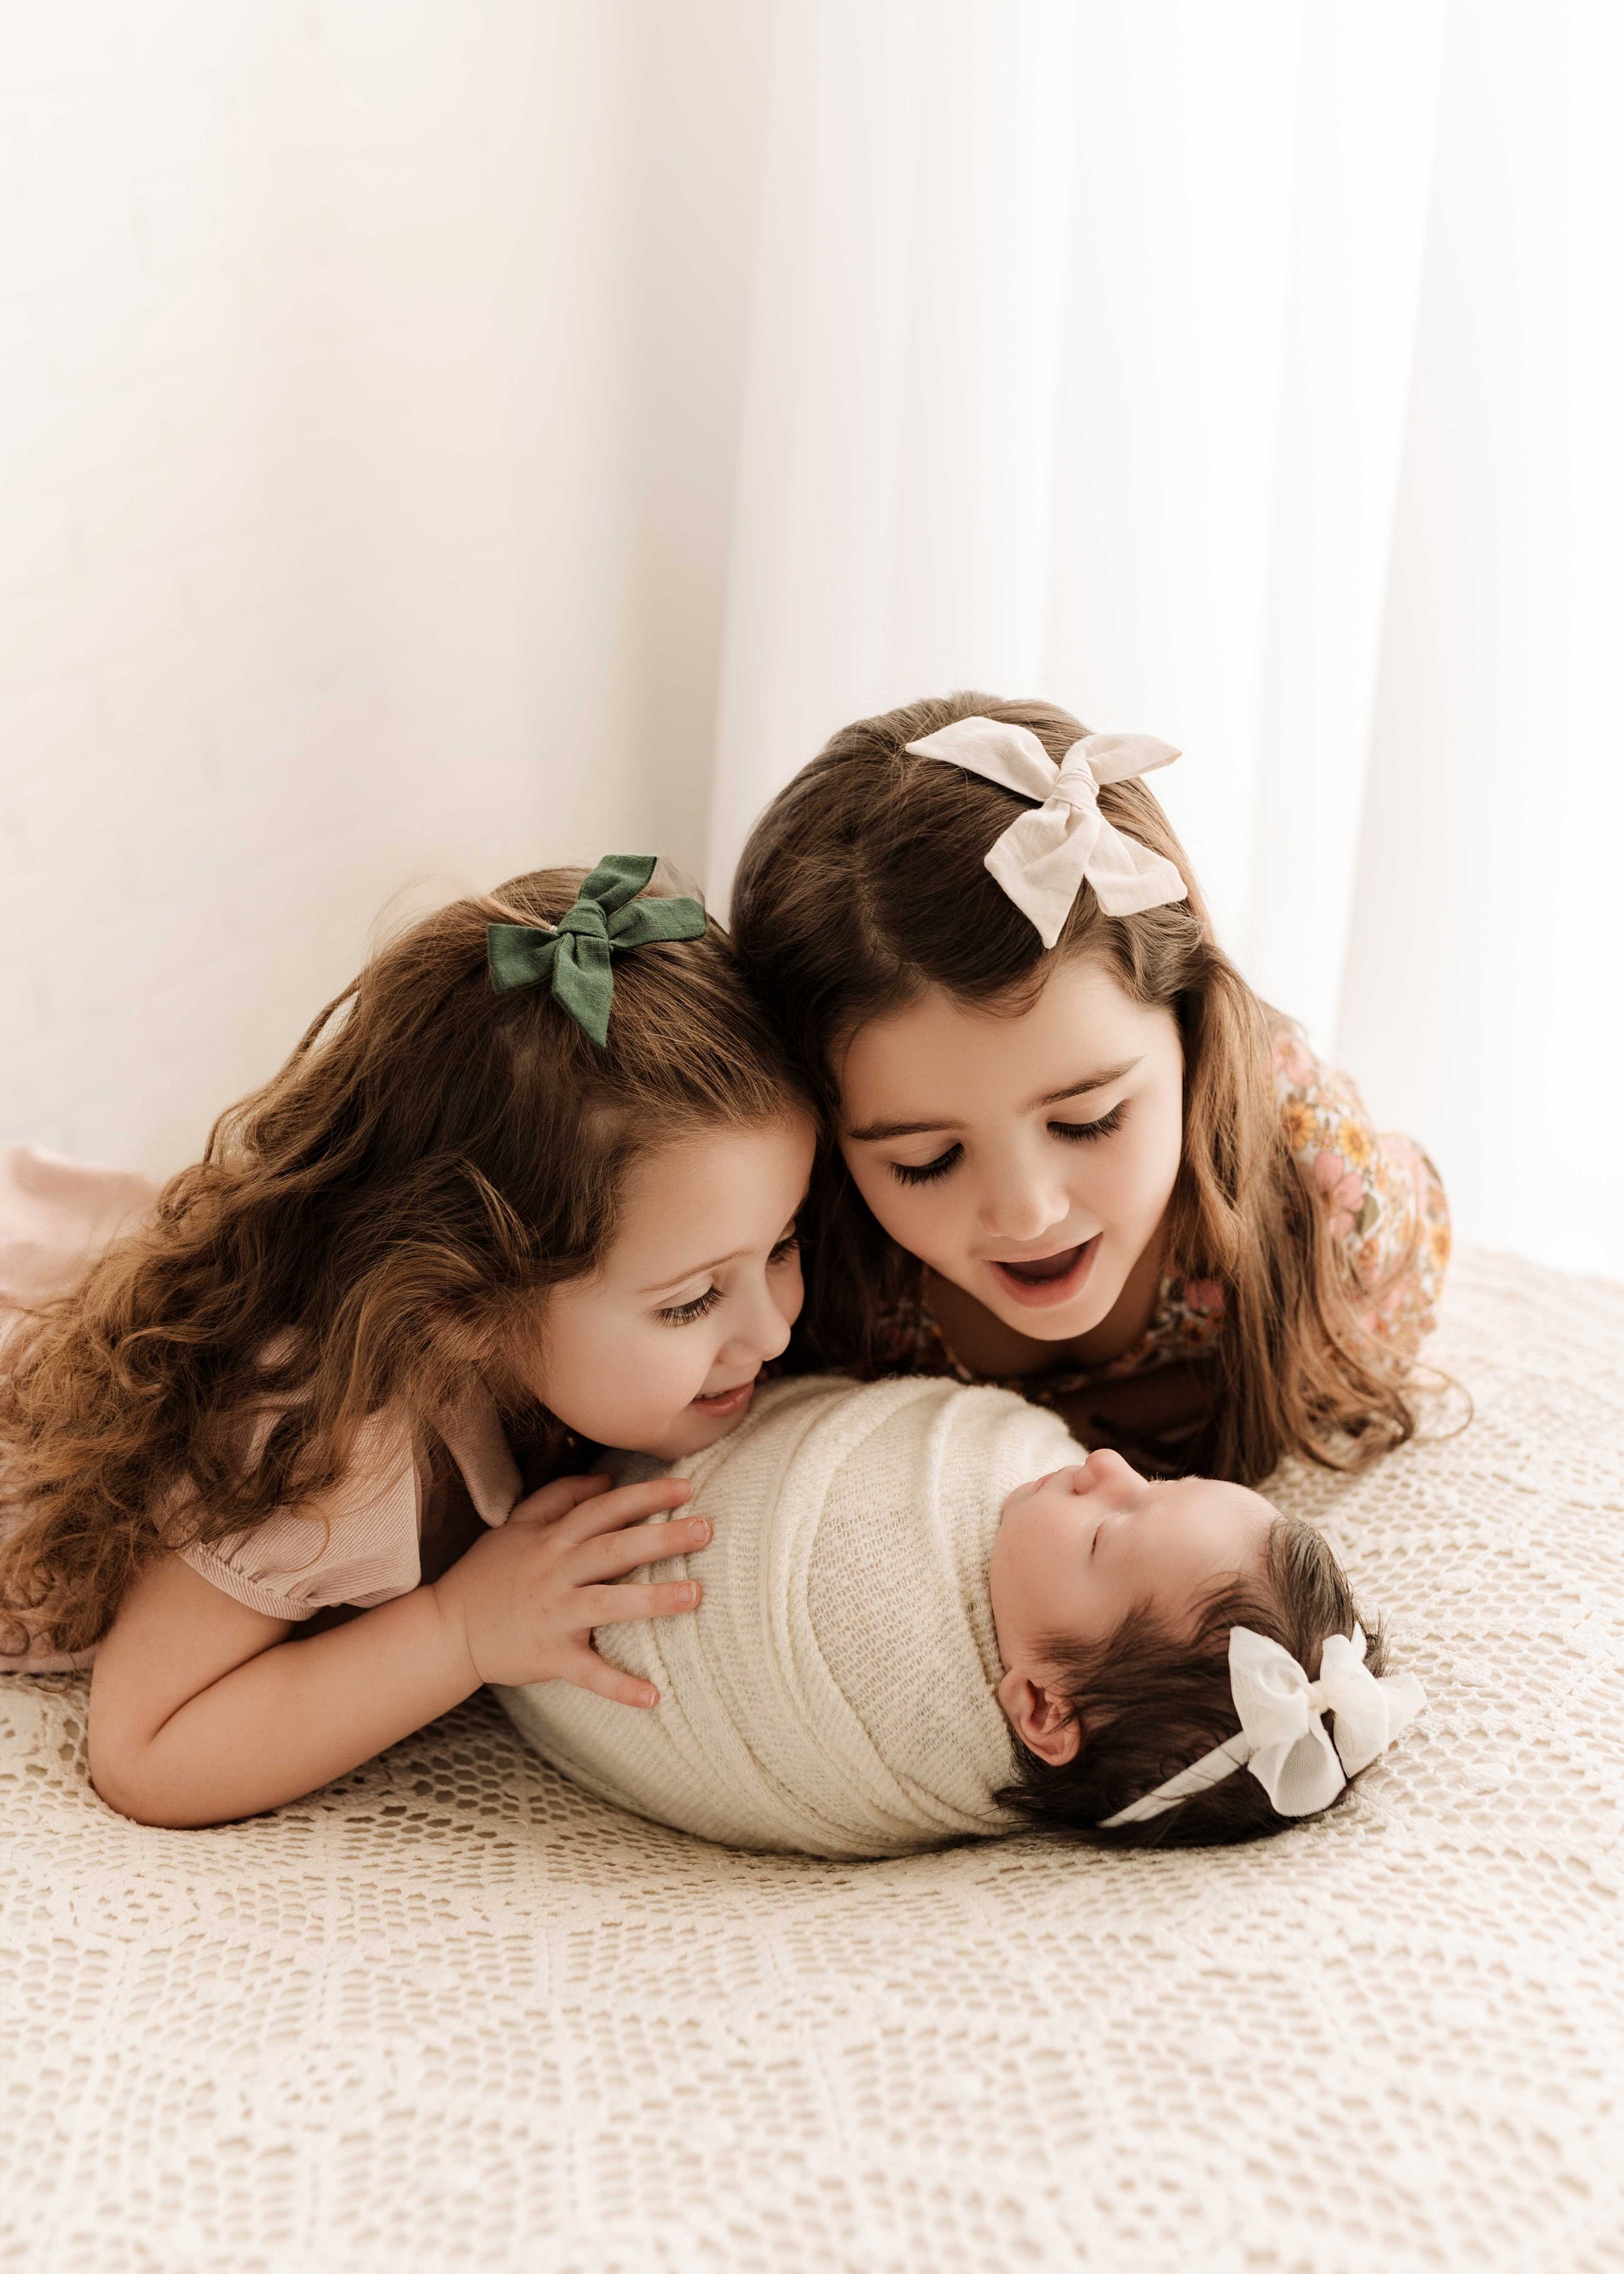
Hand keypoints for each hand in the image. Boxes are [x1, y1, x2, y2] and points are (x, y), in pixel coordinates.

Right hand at [431, 1472, 708, 1703]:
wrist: (447, 1628)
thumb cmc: (488, 1573)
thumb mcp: (516, 1524)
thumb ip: (560, 1496)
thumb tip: (606, 1477)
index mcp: (552, 1539)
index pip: (605, 1509)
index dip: (645, 1495)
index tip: (685, 1487)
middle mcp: (556, 1572)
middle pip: (615, 1549)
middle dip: (662, 1538)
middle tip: (707, 1530)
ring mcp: (555, 1615)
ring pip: (609, 1604)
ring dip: (653, 1600)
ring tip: (695, 1595)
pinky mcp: (550, 1656)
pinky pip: (589, 1672)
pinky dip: (620, 1686)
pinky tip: (654, 1696)